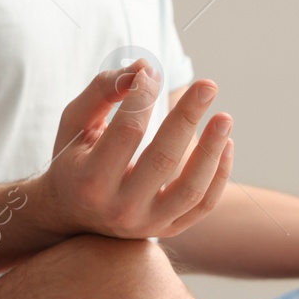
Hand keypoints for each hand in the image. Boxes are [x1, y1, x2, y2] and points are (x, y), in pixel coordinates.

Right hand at [42, 60, 233, 239]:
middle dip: (188, 117)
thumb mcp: (74, 123)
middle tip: (208, 84)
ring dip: (212, 151)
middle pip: (162, 159)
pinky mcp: (166, 230)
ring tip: (224, 117)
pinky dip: (219, 175)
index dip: (144, 96)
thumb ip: (103, 91)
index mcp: (90, 180)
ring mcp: (145, 224)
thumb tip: (144, 68)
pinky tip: (226, 144)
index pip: (128, 131)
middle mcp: (118, 207)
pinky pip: (203, 205)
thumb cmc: (74, 159)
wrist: (71, 216)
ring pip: (190, 190)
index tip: (151, 72)